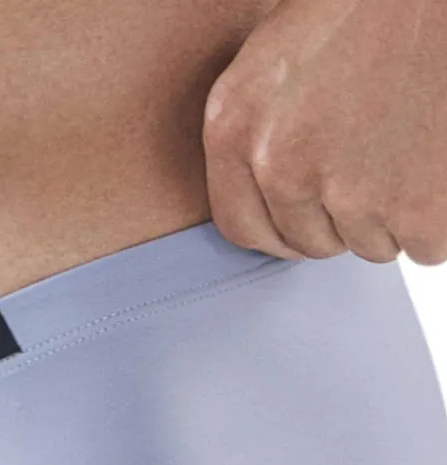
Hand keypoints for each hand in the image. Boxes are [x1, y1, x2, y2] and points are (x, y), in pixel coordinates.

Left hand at [202, 0, 446, 264]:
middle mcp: (278, 163)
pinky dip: (438, 218)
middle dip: (343, 218)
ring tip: (411, 145)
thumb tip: (268, 201)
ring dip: (394, 214)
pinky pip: (425, 245)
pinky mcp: (417, 205)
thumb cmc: (363, 6)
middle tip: (378, 163)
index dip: (282, 230)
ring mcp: (346, 188)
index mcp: (233, 126)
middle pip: (310, 242)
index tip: (309, 220)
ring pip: (369, 244)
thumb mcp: (278, 56)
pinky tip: (438, 165)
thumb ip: (260, 130)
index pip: (243, 228)